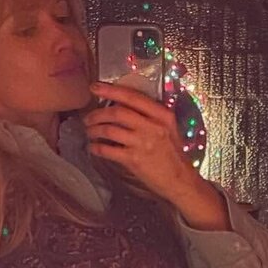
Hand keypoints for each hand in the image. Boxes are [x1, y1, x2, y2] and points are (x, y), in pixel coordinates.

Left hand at [84, 82, 194, 202]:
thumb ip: (150, 115)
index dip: (111, 90)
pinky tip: (93, 147)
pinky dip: (96, 147)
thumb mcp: (168, 128)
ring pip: (109, 130)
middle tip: (88, 118)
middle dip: (97, 113)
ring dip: (94, 130)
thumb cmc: (173, 154)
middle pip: (117, 112)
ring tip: (90, 132)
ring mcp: (143, 143)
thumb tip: (122, 104)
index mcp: (162, 115)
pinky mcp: (134, 159)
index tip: (95, 87)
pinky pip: (108, 150)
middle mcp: (153, 126)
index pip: (132, 97)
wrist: (179, 180)